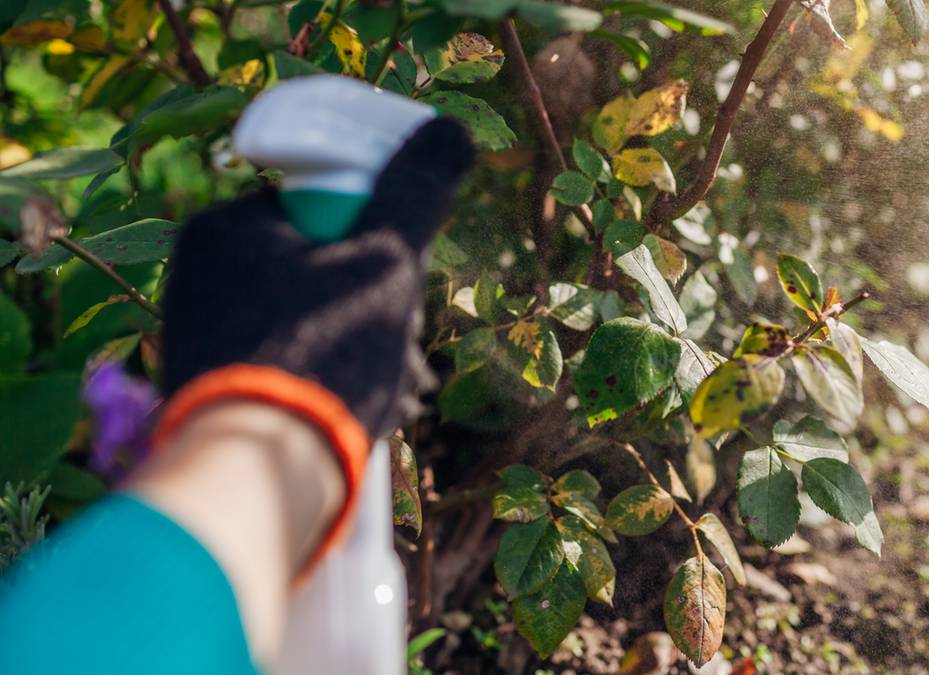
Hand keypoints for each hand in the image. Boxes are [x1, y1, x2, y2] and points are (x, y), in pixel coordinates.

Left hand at [159, 117, 474, 438]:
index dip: (377, 239)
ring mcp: (200, 335)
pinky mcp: (211, 387)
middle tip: (401, 346)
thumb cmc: (322, 355)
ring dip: (361, 346)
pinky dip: (327, 377)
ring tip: (390, 388)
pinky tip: (356, 407)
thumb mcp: (385, 262)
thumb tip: (450, 131)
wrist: (257, 475)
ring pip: (310, 318)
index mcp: (227, 227)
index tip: (397, 279)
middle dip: (374, 306)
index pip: (325, 205)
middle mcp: (200, 275)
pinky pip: (287, 360)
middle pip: (320, 266)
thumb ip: (415, 192)